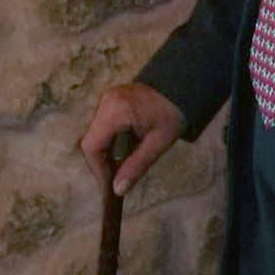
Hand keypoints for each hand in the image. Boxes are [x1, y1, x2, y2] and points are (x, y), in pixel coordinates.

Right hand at [79, 81, 185, 196]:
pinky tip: (125, 149)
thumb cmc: (173, 114)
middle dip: (102, 162)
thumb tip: (118, 190)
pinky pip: (103, 124)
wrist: (183, 85)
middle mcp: (106, 102)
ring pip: (96, 133)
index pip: (92, 146)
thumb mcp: (159, 142)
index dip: (97, 169)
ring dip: (106, 151)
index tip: (108, 185)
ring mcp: (108, 98)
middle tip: (116, 178)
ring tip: (122, 166)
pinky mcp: (112, 99)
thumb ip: (137, 166)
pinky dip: (110, 140)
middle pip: (92, 140)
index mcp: (116, 110)